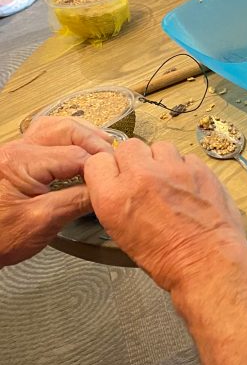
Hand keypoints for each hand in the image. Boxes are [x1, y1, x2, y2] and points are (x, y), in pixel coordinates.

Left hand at [0, 117, 113, 266]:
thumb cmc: (0, 237)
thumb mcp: (44, 221)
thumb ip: (78, 200)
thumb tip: (107, 190)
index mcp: (20, 162)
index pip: (75, 155)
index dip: (101, 165)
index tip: (118, 177)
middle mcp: (15, 150)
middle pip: (66, 130)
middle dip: (94, 142)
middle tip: (114, 160)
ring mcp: (14, 152)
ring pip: (55, 127)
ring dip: (82, 135)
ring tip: (103, 147)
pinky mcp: (16, 160)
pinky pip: (45, 137)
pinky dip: (67, 139)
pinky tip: (79, 149)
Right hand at [84, 139, 246, 293]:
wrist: (207, 262)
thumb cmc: (166, 259)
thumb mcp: (122, 233)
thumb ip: (117, 200)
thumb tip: (121, 184)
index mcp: (113, 196)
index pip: (97, 161)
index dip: (109, 169)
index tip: (117, 176)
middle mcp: (140, 176)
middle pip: (129, 147)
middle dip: (136, 160)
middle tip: (146, 178)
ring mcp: (172, 169)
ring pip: (160, 147)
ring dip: (162, 160)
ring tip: (171, 181)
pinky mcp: (199, 169)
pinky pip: (187, 158)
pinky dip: (187, 169)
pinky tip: (191, 187)